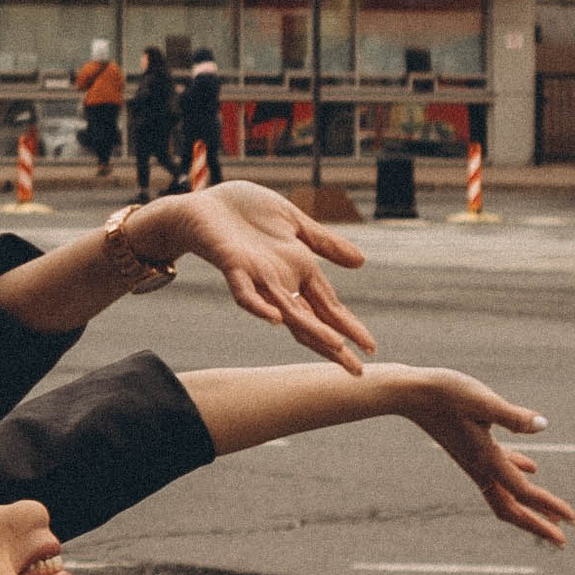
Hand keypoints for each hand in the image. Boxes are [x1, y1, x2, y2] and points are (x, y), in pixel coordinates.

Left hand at [138, 179, 374, 372]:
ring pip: (286, 311)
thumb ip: (324, 244)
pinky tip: (275, 318)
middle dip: (335, 343)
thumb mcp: (294, 224)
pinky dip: (259, 306)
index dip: (349, 327)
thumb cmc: (246, 212)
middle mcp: (280, 280)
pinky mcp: (233, 266)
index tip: (372, 349)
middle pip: (312, 318)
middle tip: (357, 371)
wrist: (203, 203)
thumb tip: (361, 263)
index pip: (328, 306)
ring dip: (309, 329)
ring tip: (334, 346)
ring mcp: (256, 276)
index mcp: (298, 270)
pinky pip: (245, 292)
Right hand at [387, 368, 574, 546]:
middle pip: (510, 507)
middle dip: (537, 524)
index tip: (574, 521)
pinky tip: (533, 467)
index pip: (524, 492)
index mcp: (487, 460)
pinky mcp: (471, 447)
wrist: (410, 391)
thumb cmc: (445, 393)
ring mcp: (474, 459)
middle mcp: (480, 466)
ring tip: (551, 515)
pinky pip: (499, 471)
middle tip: (562, 540)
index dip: (550, 506)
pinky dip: (519, 475)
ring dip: (529, 506)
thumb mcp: (482, 401)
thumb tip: (543, 425)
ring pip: (505, 493)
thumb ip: (512, 416)